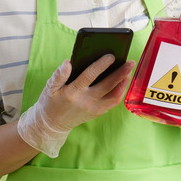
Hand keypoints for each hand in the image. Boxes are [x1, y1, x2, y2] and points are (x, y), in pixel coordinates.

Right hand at [17, 55, 134, 156]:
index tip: (111, 56)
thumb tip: (68, 62)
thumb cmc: (51, 102)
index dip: (101, 65)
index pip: (89, 76)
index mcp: (72, 93)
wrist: (52, 124)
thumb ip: (59, 74)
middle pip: (107, 86)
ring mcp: (93, 109)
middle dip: (121, 73)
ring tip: (128, 71)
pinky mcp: (98, 113)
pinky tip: (122, 81)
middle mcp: (85, 102)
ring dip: (123, 83)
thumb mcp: (50, 87)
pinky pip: (113, 102)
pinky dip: (120, 91)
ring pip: (114, 96)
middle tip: (130, 62)